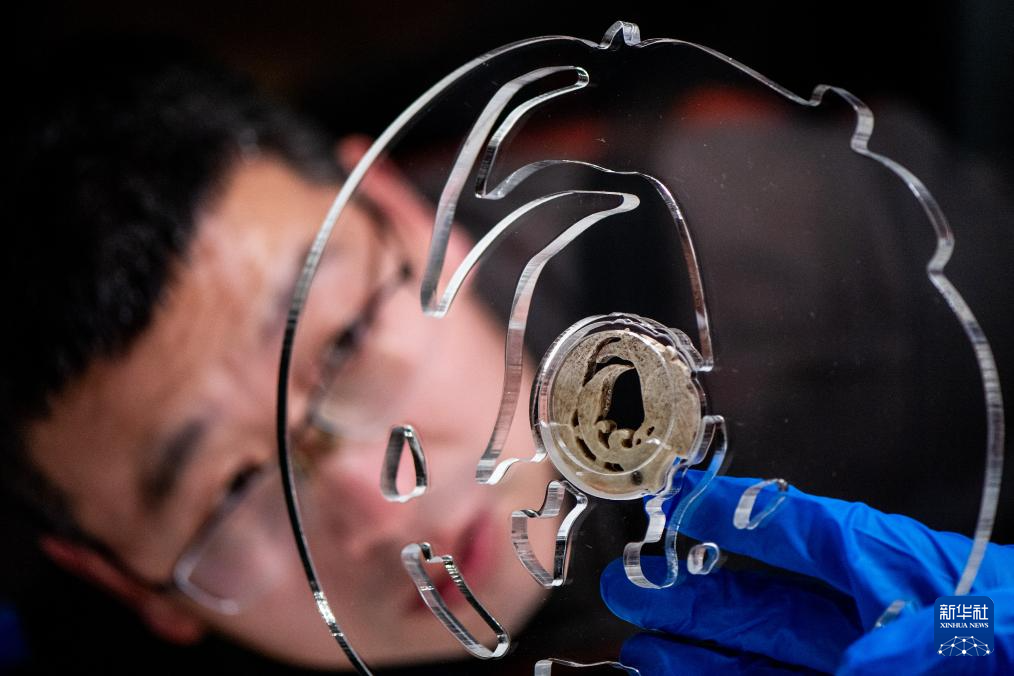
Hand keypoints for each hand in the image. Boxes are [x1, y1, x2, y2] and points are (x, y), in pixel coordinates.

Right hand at [600, 471, 1012, 673]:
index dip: (735, 511)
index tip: (682, 498)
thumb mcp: (985, 632)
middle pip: (765, 601)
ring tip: (643, 644)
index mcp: (899, 572)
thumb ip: (917, 638)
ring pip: (760, 660)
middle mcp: (872, 625)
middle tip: (633, 580)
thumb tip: (860, 661)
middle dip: (693, 588)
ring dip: (696, 651)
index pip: (802, 530)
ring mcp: (860, 671)